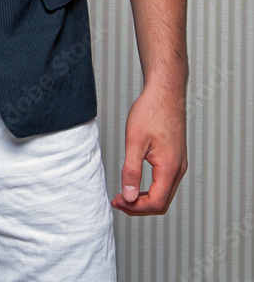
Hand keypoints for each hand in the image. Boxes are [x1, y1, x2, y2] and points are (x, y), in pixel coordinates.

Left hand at [111, 81, 187, 215]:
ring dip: (145, 198)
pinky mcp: (176, 157)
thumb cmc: (151, 110)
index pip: (155, 202)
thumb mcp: (135, 141)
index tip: (117, 201)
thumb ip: (131, 170)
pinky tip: (137, 182)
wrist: (165, 91)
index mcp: (170, 167)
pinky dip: (151, 188)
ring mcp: (179, 163)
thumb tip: (128, 196)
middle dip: (139, 206)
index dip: (135, 207)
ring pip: (164, 193)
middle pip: (161, 202)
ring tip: (125, 194)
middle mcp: (179, 168)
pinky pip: (166, 182)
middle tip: (118, 200)